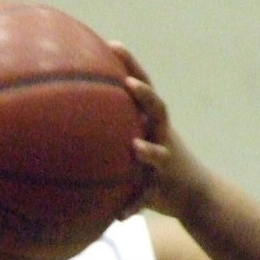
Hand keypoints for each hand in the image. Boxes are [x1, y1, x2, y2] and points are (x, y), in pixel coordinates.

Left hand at [110, 42, 214, 220]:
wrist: (192, 193)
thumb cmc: (154, 163)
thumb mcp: (136, 140)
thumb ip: (112, 126)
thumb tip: (67, 116)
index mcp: (152, 121)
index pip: (142, 86)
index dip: (130, 65)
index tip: (112, 44)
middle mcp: (162, 135)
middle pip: (158, 109)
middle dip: (145, 96)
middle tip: (129, 84)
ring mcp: (165, 160)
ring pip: (160, 152)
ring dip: (149, 150)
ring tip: (135, 147)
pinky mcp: (162, 187)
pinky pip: (147, 196)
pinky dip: (134, 204)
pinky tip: (121, 215)